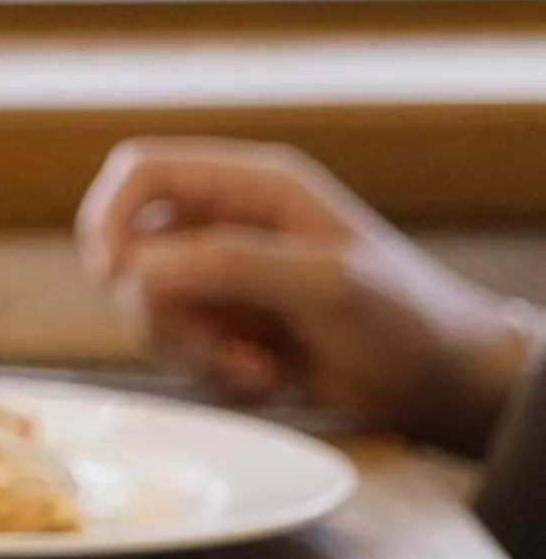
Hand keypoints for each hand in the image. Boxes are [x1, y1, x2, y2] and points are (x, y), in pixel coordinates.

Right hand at [78, 138, 537, 454]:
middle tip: (209, 344)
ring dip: (191, 347)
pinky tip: (268, 378)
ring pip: (150, 303)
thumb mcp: (324, 281)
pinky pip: (180, 346)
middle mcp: (225, 224)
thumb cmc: (405, 319)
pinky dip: (212, 371)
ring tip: (257, 369)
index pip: (142, 171)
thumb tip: (138, 268)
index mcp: (249, 186)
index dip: (110, 214)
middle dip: (162, 305)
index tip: (111, 276)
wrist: (448, 386)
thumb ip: (231, 263)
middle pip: (133, 246)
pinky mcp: (228, 327)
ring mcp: (225, 278)